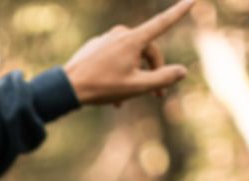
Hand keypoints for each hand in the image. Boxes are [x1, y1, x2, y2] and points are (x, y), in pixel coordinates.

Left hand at [64, 0, 194, 105]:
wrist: (66, 87)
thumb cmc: (102, 87)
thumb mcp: (136, 87)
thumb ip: (162, 79)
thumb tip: (182, 71)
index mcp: (133, 40)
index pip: (162, 23)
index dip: (179, 12)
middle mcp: (121, 34)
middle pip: (147, 51)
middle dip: (154, 71)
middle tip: (157, 95)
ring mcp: (106, 39)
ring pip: (130, 57)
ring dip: (134, 76)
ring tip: (127, 100)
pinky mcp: (95, 47)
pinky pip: (114, 58)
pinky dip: (119, 74)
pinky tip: (113, 95)